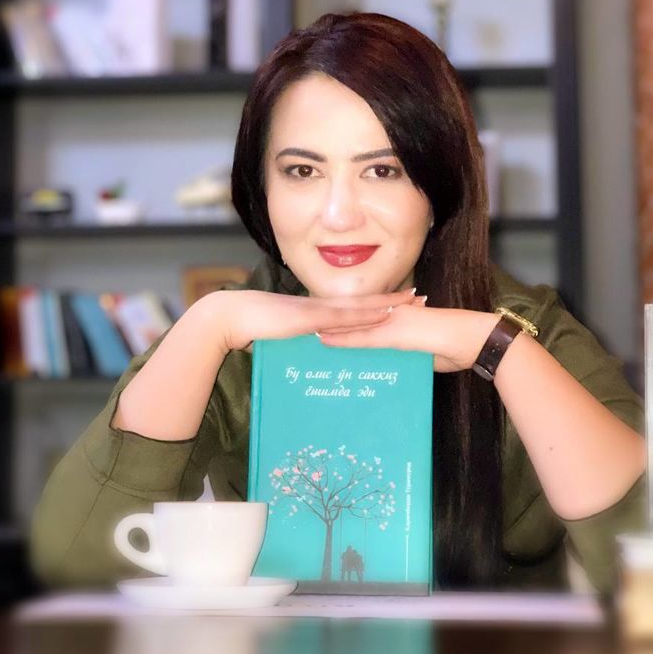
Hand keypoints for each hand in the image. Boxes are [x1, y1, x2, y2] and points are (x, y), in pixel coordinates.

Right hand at [202, 288, 420, 353]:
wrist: (231, 317)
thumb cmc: (252, 329)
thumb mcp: (284, 337)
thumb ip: (300, 344)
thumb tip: (311, 355)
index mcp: (317, 310)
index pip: (354, 306)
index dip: (379, 303)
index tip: (401, 302)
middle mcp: (322, 306)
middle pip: (365, 302)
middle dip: (394, 301)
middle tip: (421, 298)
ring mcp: (318, 310)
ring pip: (361, 306)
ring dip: (388, 305)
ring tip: (413, 303)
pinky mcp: (312, 317)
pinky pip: (345, 317)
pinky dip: (367, 316)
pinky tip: (385, 316)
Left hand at [318, 303, 495, 372]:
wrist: (475, 338)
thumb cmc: (457, 346)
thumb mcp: (427, 351)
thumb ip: (409, 354)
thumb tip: (400, 364)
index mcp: (399, 317)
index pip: (364, 318)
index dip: (342, 321)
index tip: (320, 325)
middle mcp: (392, 315)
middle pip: (352, 318)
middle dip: (328, 323)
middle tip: (301, 327)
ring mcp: (392, 322)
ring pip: (352, 325)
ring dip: (329, 329)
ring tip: (303, 332)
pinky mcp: (395, 334)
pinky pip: (363, 337)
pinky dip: (343, 340)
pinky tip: (324, 341)